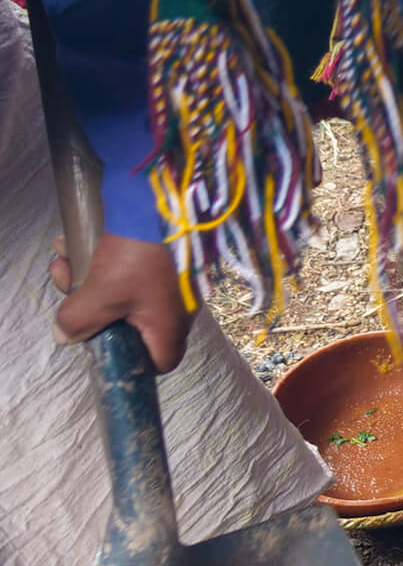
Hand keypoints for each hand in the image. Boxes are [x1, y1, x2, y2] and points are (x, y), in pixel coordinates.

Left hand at [50, 233, 189, 373]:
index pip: (156, 363)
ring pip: (122, 297)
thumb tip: (64, 337)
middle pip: (130, 327)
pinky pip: (128, 275)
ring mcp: (171, 286)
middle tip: (69, 290)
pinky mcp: (164, 263)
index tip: (99, 343)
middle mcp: (176, 310)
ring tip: (63, 261)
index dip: (127, 360)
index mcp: (168, 326)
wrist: (162, 202)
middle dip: (92, 311)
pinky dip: (101, 265)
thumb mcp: (101, 293)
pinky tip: (73, 246)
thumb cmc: (139, 257)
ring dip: (88, 283)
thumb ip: (79, 321)